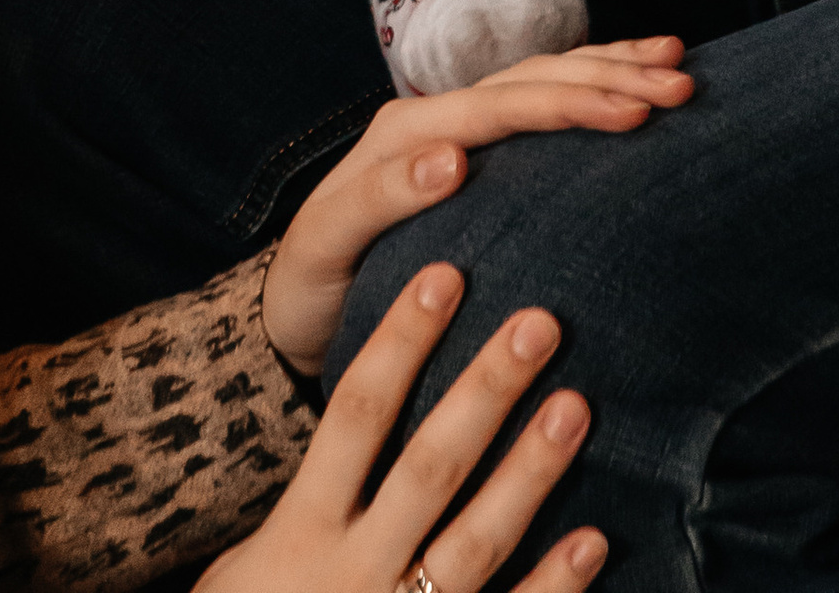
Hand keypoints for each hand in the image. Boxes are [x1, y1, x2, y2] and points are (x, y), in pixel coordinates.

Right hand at [202, 269, 604, 592]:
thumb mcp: (244, 569)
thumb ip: (300, 504)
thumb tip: (352, 416)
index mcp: (303, 530)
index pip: (356, 413)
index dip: (399, 342)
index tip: (442, 275)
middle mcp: (354, 569)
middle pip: (429, 465)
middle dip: (485, 390)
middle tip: (540, 321)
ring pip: (474, 541)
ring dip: (530, 474)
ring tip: (576, 405)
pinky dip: (553, 586)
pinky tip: (595, 540)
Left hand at [260, 38, 687, 380]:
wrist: (290, 305)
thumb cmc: (311, 281)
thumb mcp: (329, 242)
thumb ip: (381, 196)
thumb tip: (450, 157)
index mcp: (408, 132)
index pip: (506, 105)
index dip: (572, 102)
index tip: (636, 110)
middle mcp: (435, 117)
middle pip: (536, 81)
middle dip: (611, 76)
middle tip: (680, 83)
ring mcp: (456, 127)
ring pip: (546, 80)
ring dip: (611, 67)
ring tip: (677, 61)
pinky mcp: (475, 151)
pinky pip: (539, 105)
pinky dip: (588, 84)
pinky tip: (631, 78)